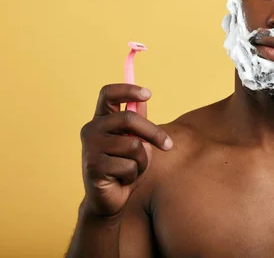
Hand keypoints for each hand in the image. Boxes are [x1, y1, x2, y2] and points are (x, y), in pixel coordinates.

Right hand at [80, 84, 172, 217]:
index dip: (128, 90)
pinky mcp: (94, 167)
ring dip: (143, 160)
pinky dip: (134, 174)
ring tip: (134, 168)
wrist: (108, 199)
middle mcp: (91, 130)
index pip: (108, 94)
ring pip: (133, 145)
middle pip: (129, 118)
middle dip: (154, 133)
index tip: (148, 94)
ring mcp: (90, 148)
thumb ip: (137, 122)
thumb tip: (143, 100)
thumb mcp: (133, 141)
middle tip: (168, 145)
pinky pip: (128, 166)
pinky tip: (123, 179)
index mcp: (101, 120)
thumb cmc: (124, 166)